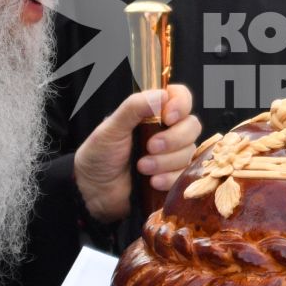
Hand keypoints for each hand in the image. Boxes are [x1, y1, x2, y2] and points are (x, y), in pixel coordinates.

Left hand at [73, 84, 200, 222]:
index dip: (180, 105)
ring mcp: (172, 155)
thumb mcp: (111, 128)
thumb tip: (162, 94)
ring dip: (165, 162)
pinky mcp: (174, 177)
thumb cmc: (98, 155)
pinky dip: (169, 178)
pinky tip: (152, 182)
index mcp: (152, 113)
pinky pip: (185, 175)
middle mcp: (167, 131)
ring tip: (141, 168)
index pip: (180, 97)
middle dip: (172, 139)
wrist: (93, 191)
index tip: (168, 118)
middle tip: (149, 147)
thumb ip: (134, 107)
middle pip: (192, 126)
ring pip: (188, 152)